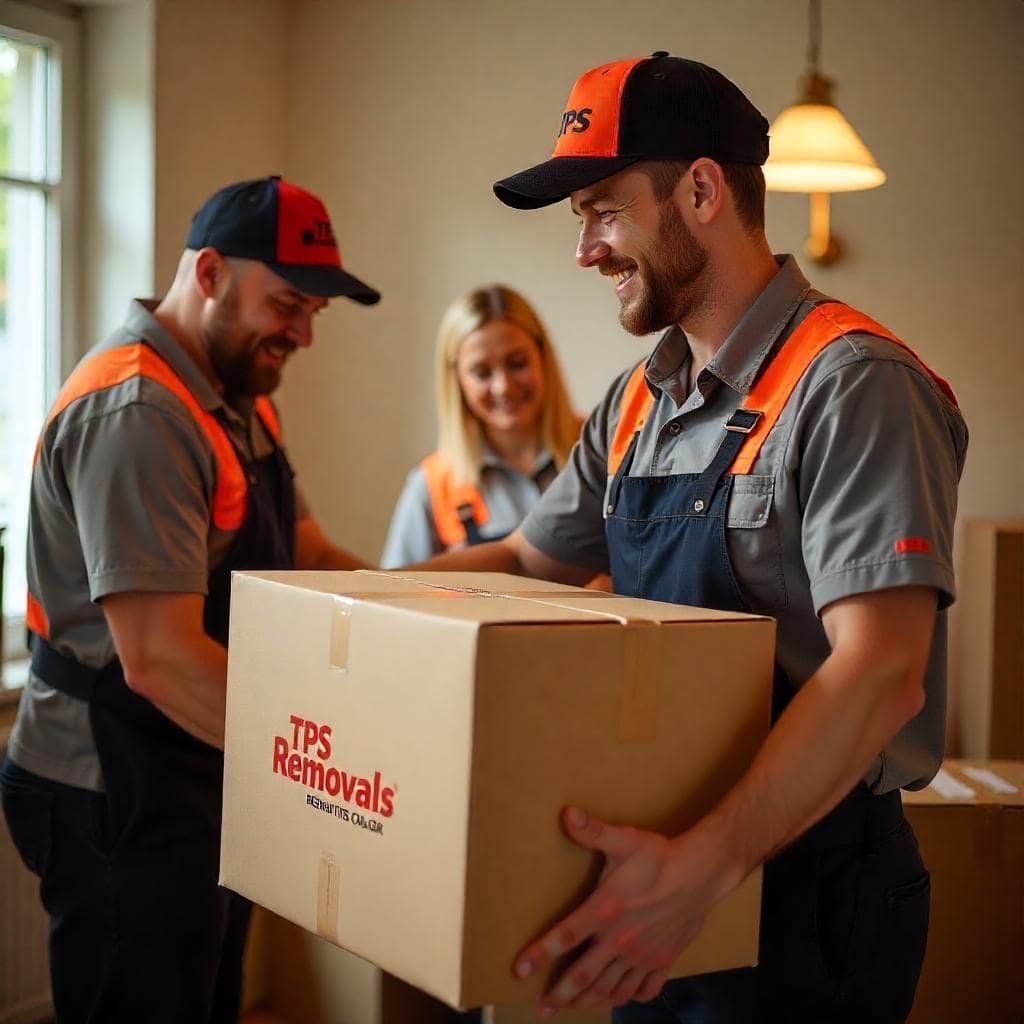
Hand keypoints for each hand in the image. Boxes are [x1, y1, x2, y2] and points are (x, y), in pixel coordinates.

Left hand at [514, 806, 724, 1014]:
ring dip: (590, 999)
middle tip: (543, 1009)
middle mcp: (621, 940)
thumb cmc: (659, 857)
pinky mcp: (663, 961)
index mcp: (605, 911)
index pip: (565, 936)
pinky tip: (619, 996)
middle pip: (584, 976)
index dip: (540, 954)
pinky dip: (628, 997)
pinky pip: (643, 990)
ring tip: (573, 1005)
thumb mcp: (624, 840)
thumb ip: (593, 831)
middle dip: (562, 994)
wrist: (702, 873)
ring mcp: (643, 955)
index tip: (519, 970)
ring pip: (611, 988)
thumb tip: (567, 814)